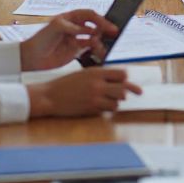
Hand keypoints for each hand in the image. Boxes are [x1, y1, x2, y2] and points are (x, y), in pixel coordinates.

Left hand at [19, 10, 118, 70]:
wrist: (31, 58)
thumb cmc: (41, 39)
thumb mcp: (55, 28)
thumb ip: (72, 27)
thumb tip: (90, 30)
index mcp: (70, 17)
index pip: (89, 15)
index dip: (99, 19)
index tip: (107, 25)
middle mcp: (75, 27)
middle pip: (94, 24)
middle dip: (104, 27)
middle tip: (114, 33)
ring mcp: (76, 39)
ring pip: (94, 37)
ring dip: (101, 39)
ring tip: (104, 45)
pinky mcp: (76, 51)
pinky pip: (89, 48)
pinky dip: (96, 49)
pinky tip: (99, 51)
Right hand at [26, 67, 141, 117]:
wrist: (51, 96)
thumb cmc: (67, 83)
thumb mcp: (85, 73)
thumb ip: (101, 75)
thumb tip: (120, 79)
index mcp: (96, 72)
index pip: (122, 74)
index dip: (124, 78)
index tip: (125, 80)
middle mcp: (98, 84)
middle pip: (123, 89)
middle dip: (127, 91)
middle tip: (132, 92)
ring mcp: (95, 98)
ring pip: (117, 102)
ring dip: (116, 101)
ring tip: (110, 99)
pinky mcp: (91, 109)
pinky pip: (107, 110)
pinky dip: (107, 108)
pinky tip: (101, 105)